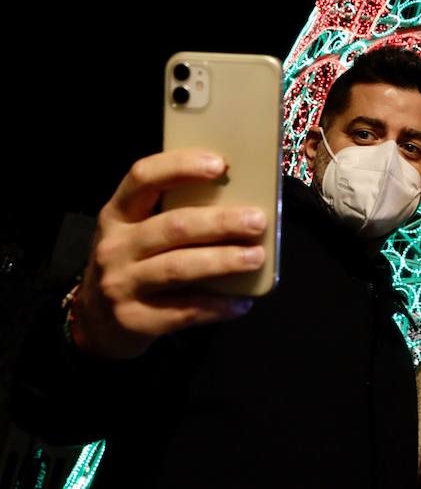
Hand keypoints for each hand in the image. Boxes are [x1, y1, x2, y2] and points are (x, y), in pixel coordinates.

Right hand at [71, 150, 267, 359]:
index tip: (220, 165)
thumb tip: (237, 201)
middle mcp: (114, 246)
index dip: (180, 166)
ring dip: (223, 261)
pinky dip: (217, 306)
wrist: (95, 323)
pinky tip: (242, 302)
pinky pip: (184, 311)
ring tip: (256, 256)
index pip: (143, 178)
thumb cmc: (131, 265)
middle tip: (257, 220)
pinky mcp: (133, 320)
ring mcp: (121, 285)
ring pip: (178, 268)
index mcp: (116, 214)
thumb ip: (170, 214)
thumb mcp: (135, 233)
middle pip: (172, 226)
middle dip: (219, 222)